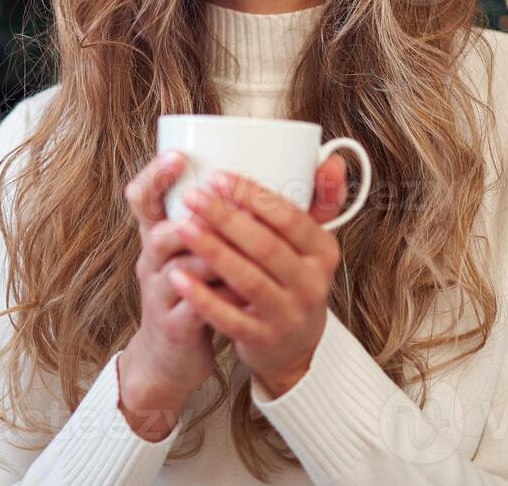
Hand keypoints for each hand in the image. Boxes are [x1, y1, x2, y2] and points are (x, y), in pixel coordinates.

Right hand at [118, 150, 243, 439]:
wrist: (172, 358)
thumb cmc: (198, 293)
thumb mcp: (200, 254)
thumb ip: (225, 221)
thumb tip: (269, 179)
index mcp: (159, 235)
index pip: (142, 198)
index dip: (154, 176)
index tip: (178, 156)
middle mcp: (153, 262)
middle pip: (161, 232)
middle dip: (199, 217)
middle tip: (230, 204)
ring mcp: (160, 295)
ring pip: (182, 268)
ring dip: (217, 255)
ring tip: (250, 245)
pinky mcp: (175, 327)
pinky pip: (198, 309)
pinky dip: (225, 296)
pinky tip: (249, 289)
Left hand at [167, 155, 348, 398]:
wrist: (295, 346)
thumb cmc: (294, 278)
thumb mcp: (312, 243)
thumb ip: (321, 199)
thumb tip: (330, 160)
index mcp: (324, 251)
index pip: (290, 218)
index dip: (253, 196)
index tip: (216, 176)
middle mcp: (312, 284)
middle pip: (265, 247)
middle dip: (225, 218)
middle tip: (191, 197)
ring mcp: (289, 315)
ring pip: (247, 280)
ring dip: (212, 251)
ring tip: (179, 228)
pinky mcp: (263, 340)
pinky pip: (229, 317)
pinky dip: (202, 297)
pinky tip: (177, 275)